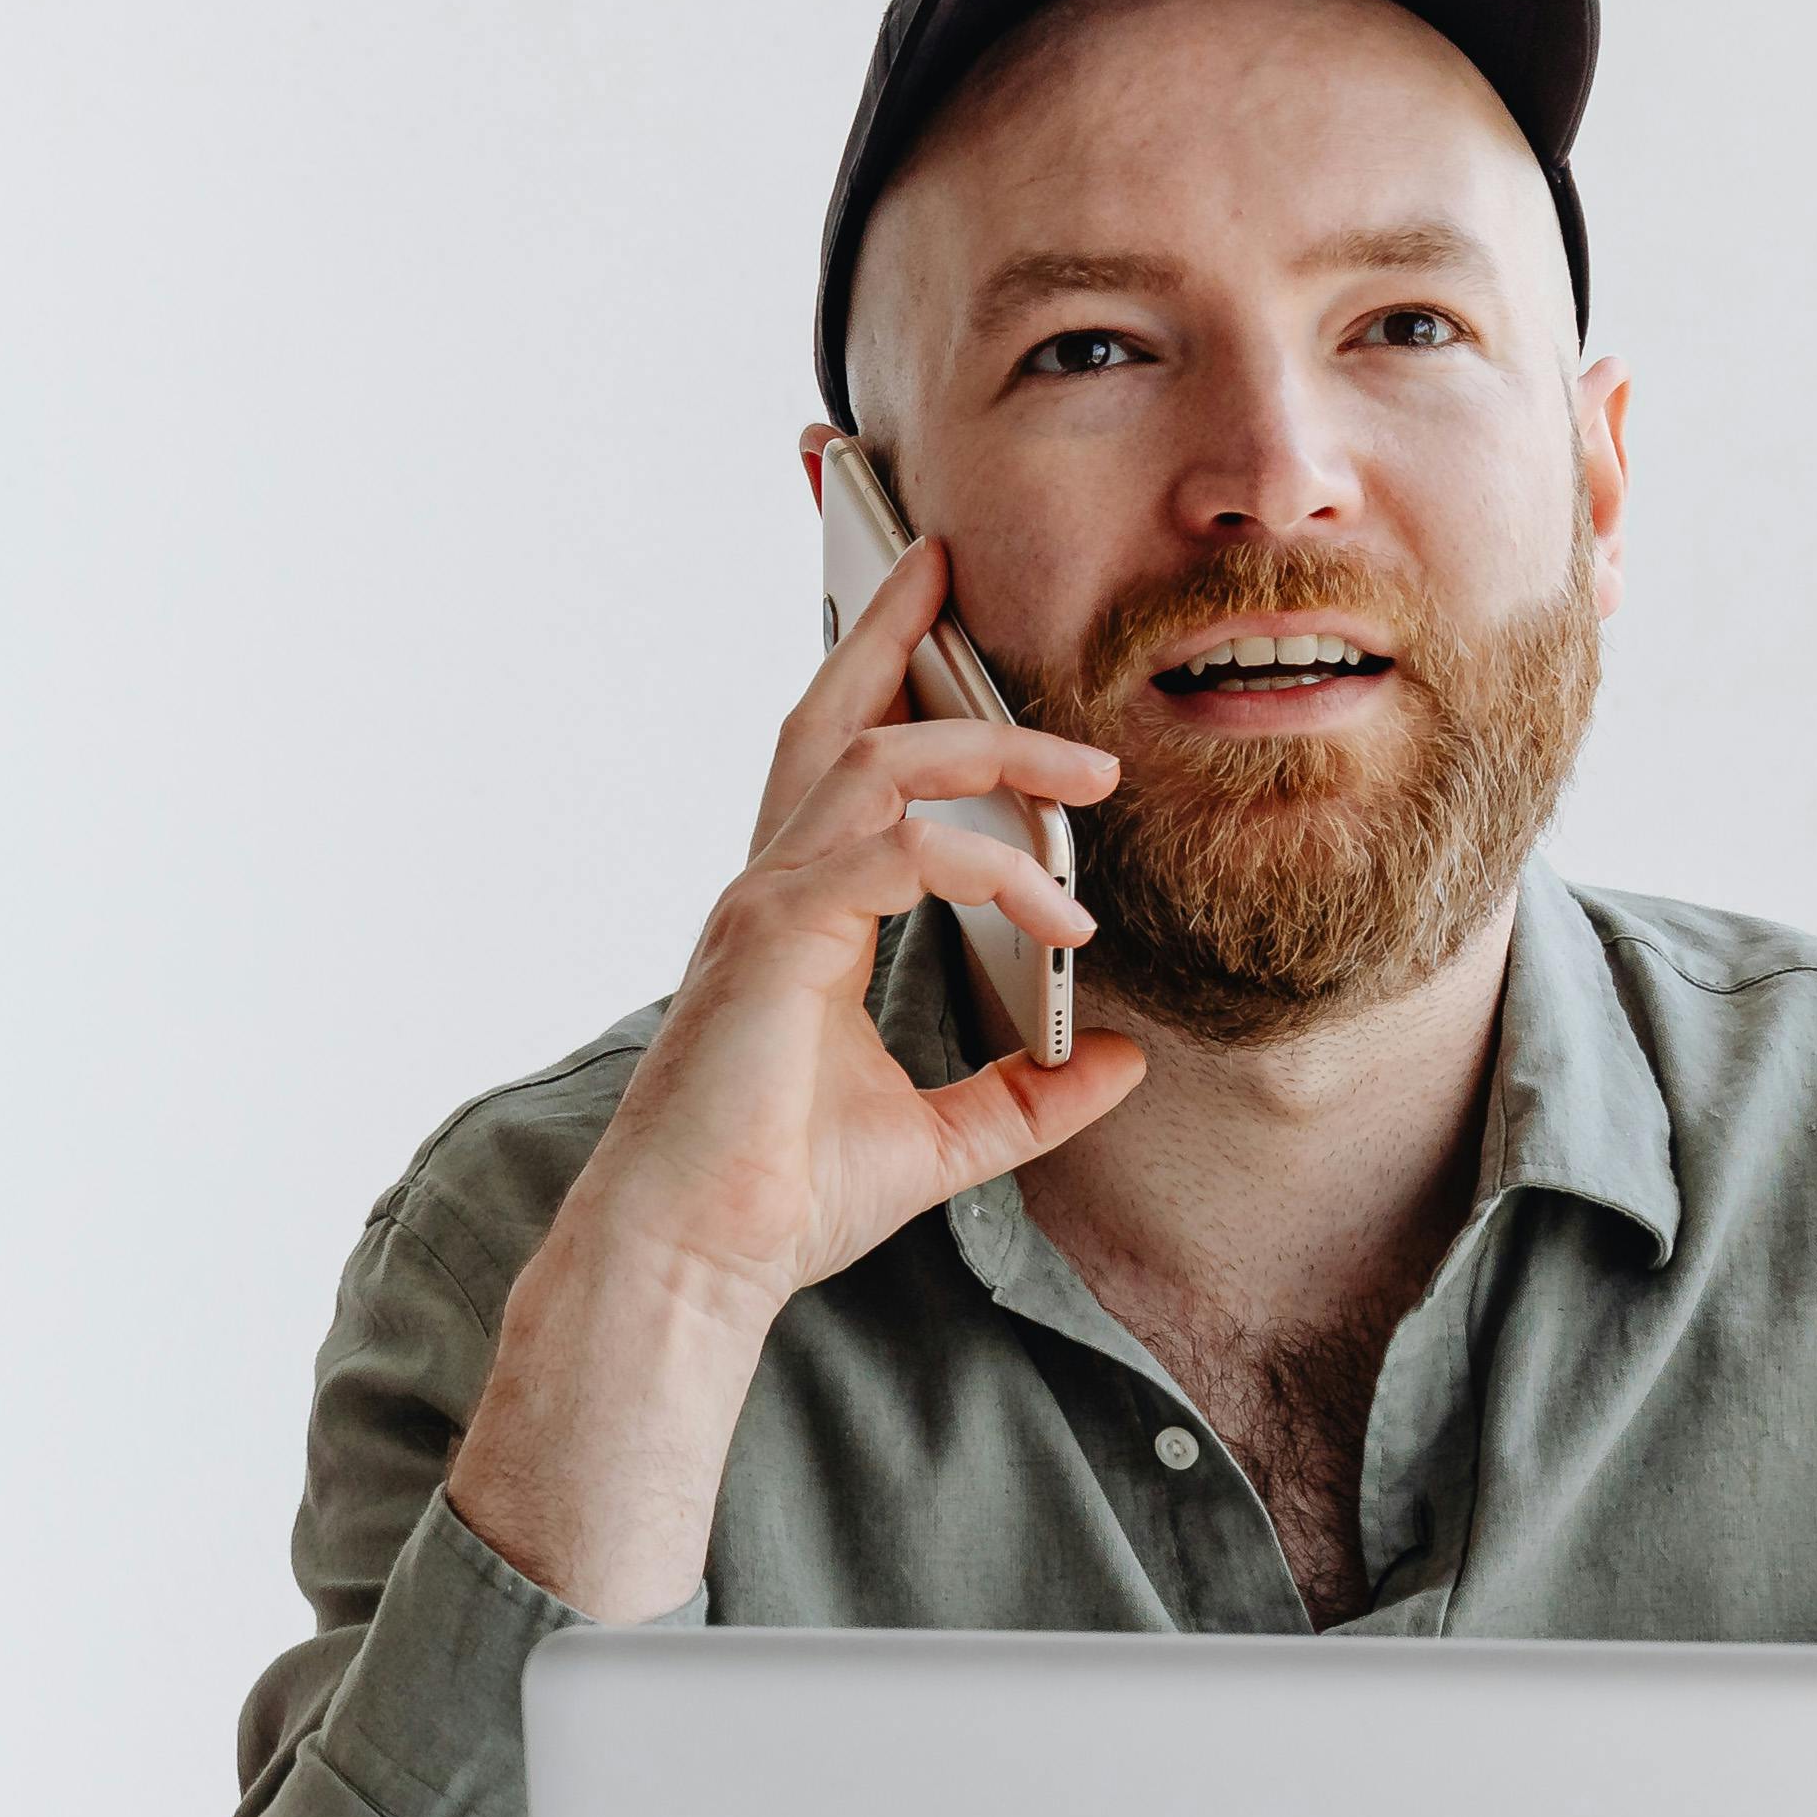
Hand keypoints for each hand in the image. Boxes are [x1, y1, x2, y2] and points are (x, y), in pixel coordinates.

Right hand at [447, 535, 1144, 1622]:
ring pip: (870, 762)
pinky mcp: (776, 941)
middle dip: (890, 627)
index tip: (941, 610)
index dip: (880, 675)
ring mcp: (764, 907)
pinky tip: (1057, 917)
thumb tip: (1121, 1059)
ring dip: (987, 749)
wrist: (694, 1257)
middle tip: (951, 558)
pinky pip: (897, 854)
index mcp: (795, 915)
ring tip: (1089, 775)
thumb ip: (1030, 1094)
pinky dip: (987, 867)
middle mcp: (769, 889)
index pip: (836, 763)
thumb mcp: (946, 1140)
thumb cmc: (780, 1199)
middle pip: (828, 716)